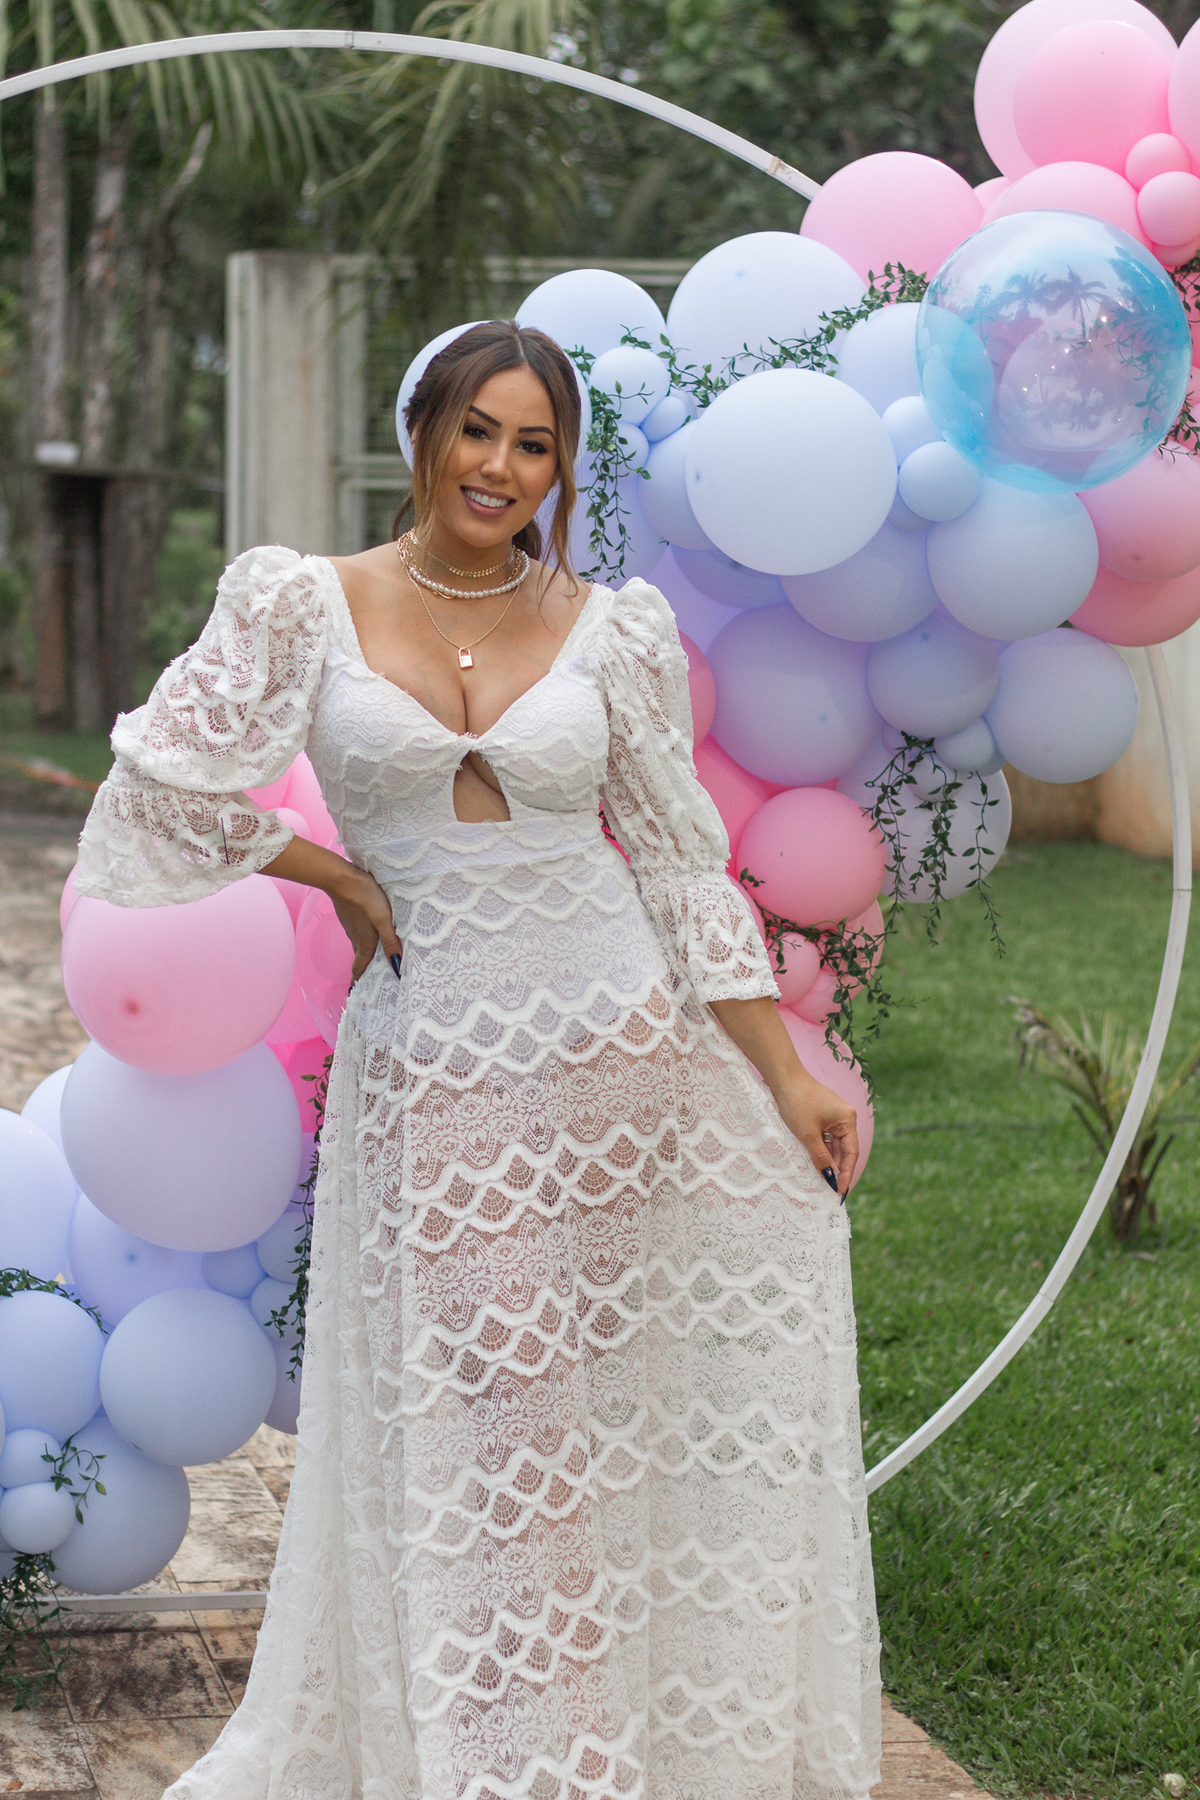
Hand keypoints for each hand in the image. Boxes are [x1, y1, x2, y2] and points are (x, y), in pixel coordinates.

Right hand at [330, 866, 403, 983]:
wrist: (342, 878)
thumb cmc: (365, 898)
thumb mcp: (383, 919)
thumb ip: (391, 941)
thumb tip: (397, 966)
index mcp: (365, 942)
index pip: (360, 967)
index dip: (359, 981)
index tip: (356, 993)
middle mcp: (356, 937)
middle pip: (360, 958)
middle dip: (364, 970)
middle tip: (370, 980)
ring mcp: (351, 925)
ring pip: (359, 945)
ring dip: (364, 955)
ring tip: (373, 960)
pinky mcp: (349, 915)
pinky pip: (357, 932)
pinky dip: (363, 939)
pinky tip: (369, 934)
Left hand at [772, 1076, 858, 1198]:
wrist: (783, 1078)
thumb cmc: (797, 1102)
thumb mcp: (808, 1135)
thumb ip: (820, 1157)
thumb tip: (829, 1177)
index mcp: (848, 1120)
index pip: (851, 1153)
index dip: (847, 1173)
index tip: (841, 1191)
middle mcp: (845, 1118)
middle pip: (844, 1150)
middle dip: (837, 1169)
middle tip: (830, 1189)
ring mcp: (833, 1117)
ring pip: (833, 1145)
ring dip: (827, 1161)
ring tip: (821, 1180)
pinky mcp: (822, 1116)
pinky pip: (825, 1138)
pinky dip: (820, 1150)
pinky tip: (814, 1163)